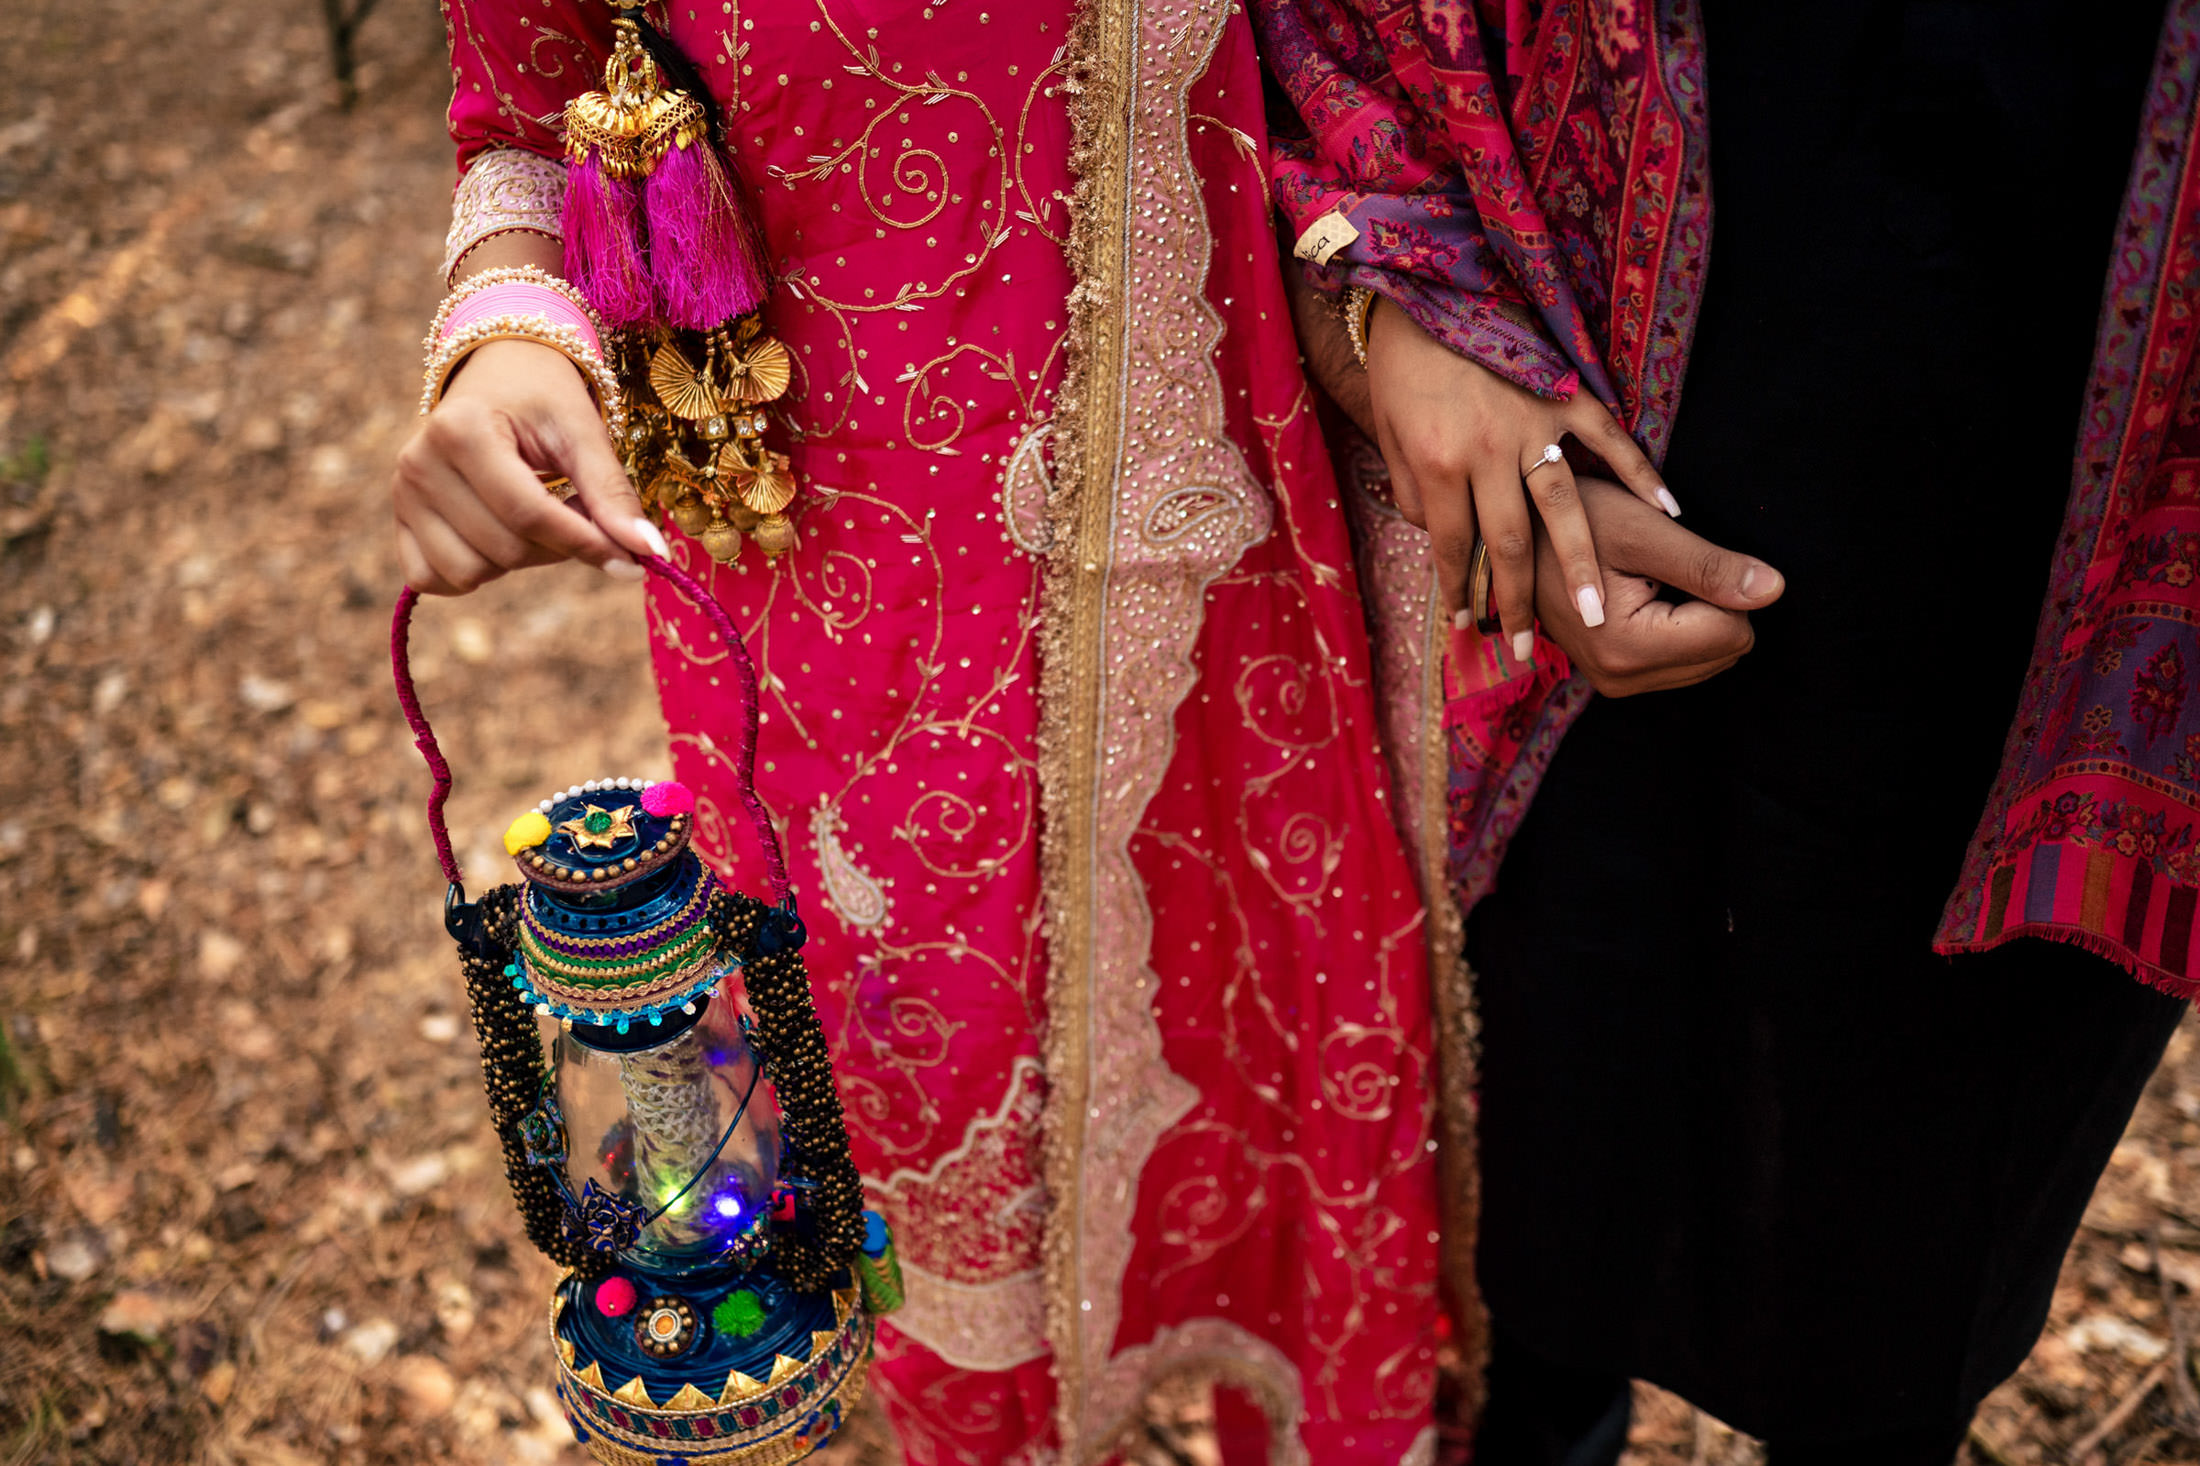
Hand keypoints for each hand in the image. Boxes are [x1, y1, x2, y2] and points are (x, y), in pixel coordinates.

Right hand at [391, 337, 667, 594]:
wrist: (499, 370)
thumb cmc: (543, 396)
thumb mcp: (583, 431)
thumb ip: (612, 493)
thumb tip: (650, 552)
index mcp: (461, 430)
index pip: (528, 514)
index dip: (586, 543)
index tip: (633, 560)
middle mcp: (419, 463)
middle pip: (505, 549)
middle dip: (558, 546)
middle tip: (580, 514)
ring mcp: (403, 493)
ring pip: (471, 572)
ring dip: (519, 560)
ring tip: (538, 517)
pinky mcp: (400, 518)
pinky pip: (432, 579)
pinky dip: (473, 574)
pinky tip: (500, 539)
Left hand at [1365, 299, 1677, 661]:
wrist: (1427, 286)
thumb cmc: (1403, 365)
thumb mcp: (1389, 432)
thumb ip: (1414, 491)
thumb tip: (1440, 539)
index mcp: (1439, 462)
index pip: (1453, 546)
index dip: (1459, 590)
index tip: (1468, 628)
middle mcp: (1489, 450)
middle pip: (1511, 544)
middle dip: (1519, 602)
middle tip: (1529, 650)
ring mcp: (1534, 421)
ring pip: (1564, 508)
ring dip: (1581, 566)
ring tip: (1596, 615)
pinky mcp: (1565, 392)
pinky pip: (1610, 438)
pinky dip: (1640, 474)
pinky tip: (1668, 510)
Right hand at [1535, 477, 1783, 695]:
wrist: (1511, 536)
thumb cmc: (1570, 520)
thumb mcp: (1644, 532)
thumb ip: (1709, 567)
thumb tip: (1774, 590)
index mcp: (1628, 648)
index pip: (1733, 631)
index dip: (1718, 584)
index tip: (1669, 558)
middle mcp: (1621, 678)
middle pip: (1726, 649)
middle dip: (1708, 602)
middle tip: (1655, 569)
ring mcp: (1617, 682)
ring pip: (1711, 656)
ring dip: (1693, 612)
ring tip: (1643, 581)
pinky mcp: (1617, 677)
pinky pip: (1685, 659)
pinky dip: (1678, 625)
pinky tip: (1640, 596)